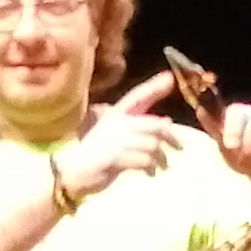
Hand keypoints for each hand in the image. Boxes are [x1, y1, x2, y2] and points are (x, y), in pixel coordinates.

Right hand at [50, 70, 187, 200]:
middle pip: (154, 125)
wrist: (71, 173)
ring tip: (159, 166)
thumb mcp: (116, 137)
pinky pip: (143, 160)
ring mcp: (114, 140)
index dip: (154, 87)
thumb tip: (166, 123)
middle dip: (171, 137)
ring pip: (152, 144)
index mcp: (116, 115)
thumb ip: (139, 129)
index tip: (170, 78)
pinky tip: (149, 172)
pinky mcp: (113, 157)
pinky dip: (150, 167)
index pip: (138, 96)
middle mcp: (116, 123)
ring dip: (161, 158)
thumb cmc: (97, 155)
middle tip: (178, 148)